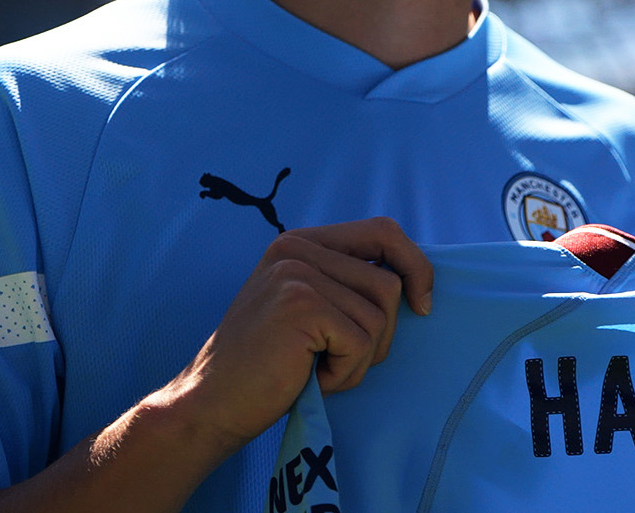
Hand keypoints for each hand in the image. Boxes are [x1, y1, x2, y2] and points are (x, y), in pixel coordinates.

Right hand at [159, 217, 433, 454]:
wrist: (212, 403)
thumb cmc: (267, 366)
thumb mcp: (305, 307)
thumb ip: (343, 282)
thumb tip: (413, 277)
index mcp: (301, 242)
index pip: (382, 231)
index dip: (415, 265)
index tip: (422, 305)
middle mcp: (297, 248)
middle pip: (388, 282)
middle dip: (382, 333)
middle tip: (342, 360)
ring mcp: (297, 273)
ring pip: (379, 315)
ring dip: (361, 358)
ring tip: (320, 370)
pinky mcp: (300, 305)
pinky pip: (361, 342)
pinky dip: (346, 373)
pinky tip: (312, 379)